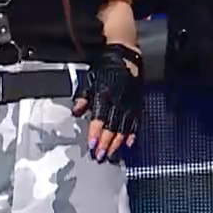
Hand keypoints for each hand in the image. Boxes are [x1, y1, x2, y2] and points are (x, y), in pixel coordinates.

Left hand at [74, 44, 142, 160]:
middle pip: (112, 127)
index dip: (95, 132)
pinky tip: (128, 144)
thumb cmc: (106, 68)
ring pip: (124, 128)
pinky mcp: (137, 104)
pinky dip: (132, 134)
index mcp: (105, 94)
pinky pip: (135, 122)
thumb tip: (76, 111)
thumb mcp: (90, 80)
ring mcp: (129, 103)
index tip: (91, 145)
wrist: (126, 56)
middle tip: (100, 156)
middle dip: (105, 143)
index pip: (99, 118)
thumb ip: (83, 98)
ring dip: (117, 143)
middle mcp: (118, 101)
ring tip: (111, 154)